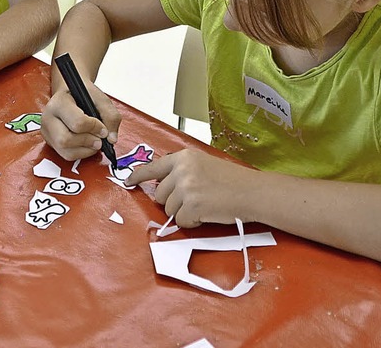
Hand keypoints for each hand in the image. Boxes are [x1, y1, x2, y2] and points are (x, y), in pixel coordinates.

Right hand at [40, 84, 120, 160]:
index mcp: (60, 102)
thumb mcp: (101, 99)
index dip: (94, 128)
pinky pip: (66, 155)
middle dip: (87, 142)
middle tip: (99, 140)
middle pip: (65, 140)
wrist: (71, 93)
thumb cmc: (84, 95)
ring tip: (94, 141)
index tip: (103, 128)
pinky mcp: (51, 142)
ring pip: (65, 151)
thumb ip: (111, 116)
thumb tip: (111, 138)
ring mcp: (47, 131)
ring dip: (85, 150)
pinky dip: (81, 153)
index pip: (77, 122)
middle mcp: (49, 117)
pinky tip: (87, 144)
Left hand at [125, 149, 258, 226]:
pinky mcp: (192, 205)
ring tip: (205, 204)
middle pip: (160, 194)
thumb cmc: (232, 181)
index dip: (138, 176)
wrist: (253, 192)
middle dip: (173, 201)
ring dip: (184, 212)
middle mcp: (181, 170)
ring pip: (170, 209)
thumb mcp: (203, 165)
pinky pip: (182, 221)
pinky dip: (193, 222)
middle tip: (194, 200)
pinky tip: (208, 213)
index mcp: (183, 157)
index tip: (127, 182)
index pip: (153, 167)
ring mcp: (185, 188)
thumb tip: (162, 185)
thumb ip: (182, 171)